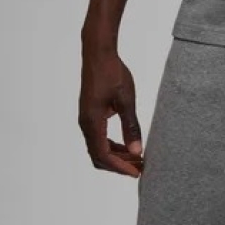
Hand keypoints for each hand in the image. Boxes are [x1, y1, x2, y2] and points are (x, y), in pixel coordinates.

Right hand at [78, 48, 144, 177]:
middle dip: (118, 164)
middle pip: (99, 155)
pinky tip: (126, 143)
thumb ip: (130, 126)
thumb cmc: (112, 73)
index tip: (136, 172)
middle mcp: (86, 124)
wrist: (98, 53)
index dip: (120, 167)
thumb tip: (136, 150)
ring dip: (116, 155)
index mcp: (92, 122)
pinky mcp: (89, 114)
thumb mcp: (126, 99)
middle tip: (139, 166)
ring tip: (135, 157)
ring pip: (98, 147)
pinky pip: (98, 137)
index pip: (103, 155)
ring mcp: (86, 119)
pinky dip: (111, 145)